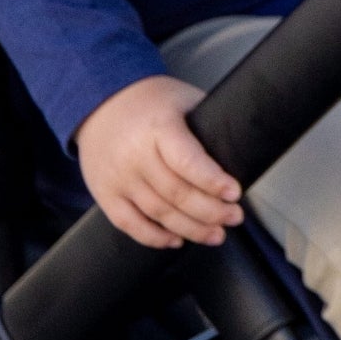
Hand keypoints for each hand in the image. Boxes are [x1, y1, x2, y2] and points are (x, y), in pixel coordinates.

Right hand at [76, 74, 243, 248]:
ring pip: (158, 213)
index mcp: (158, 127)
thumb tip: (240, 154)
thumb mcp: (184, 99)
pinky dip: (155, 238)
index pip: (187, 161)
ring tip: (215, 234)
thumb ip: (206, 125)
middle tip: (234, 217)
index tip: (235, 193)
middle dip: (211, 211)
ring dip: (190, 229)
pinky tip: (176, 240)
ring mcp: (117, 177)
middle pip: (176, 194)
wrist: (99, 102)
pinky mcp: (104, 194)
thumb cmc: (151, 101)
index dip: (213, 181)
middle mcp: (135, 155)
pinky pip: (130, 224)